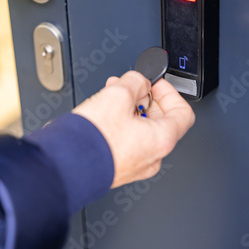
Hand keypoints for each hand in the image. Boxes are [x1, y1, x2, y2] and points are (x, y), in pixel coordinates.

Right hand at [72, 71, 194, 187]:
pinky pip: (127, 142)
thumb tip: (138, 81)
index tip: (154, 84)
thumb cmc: (92, 141)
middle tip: (129, 86)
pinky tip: (104, 113)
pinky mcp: (118, 167)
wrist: (65, 166)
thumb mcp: (117, 94)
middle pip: (160, 120)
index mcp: (162, 140)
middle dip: (143, 97)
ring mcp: (135, 165)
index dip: (170, 92)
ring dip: (129, 108)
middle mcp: (152, 157)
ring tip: (110, 95)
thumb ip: (135, 82)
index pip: (183, 113)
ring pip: (141, 130)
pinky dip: (120, 124)